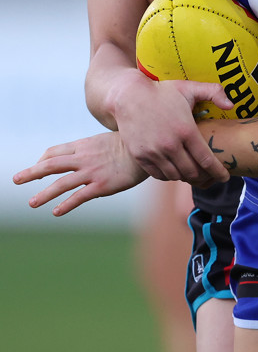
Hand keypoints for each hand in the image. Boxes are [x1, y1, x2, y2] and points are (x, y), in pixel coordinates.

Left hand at [12, 132, 147, 216]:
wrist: (148, 148)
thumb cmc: (129, 144)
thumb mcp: (105, 139)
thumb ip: (90, 146)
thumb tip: (81, 153)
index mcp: (84, 145)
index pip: (55, 152)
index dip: (42, 161)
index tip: (36, 168)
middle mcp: (84, 158)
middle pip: (51, 165)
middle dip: (31, 173)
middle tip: (16, 180)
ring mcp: (92, 172)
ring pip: (61, 183)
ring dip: (44, 194)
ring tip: (32, 202)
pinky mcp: (102, 185)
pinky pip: (79, 196)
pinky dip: (66, 205)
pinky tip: (56, 212)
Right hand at [110, 72, 232, 182]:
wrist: (128, 96)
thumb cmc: (161, 92)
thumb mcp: (189, 88)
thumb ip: (213, 92)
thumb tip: (231, 104)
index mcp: (186, 130)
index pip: (207, 160)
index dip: (218, 172)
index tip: (225, 177)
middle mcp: (170, 145)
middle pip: (193, 172)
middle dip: (205, 177)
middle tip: (210, 177)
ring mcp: (154, 153)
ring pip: (176, 176)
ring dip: (187, 177)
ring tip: (194, 173)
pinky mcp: (141, 157)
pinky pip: (159, 175)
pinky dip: (170, 176)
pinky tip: (175, 170)